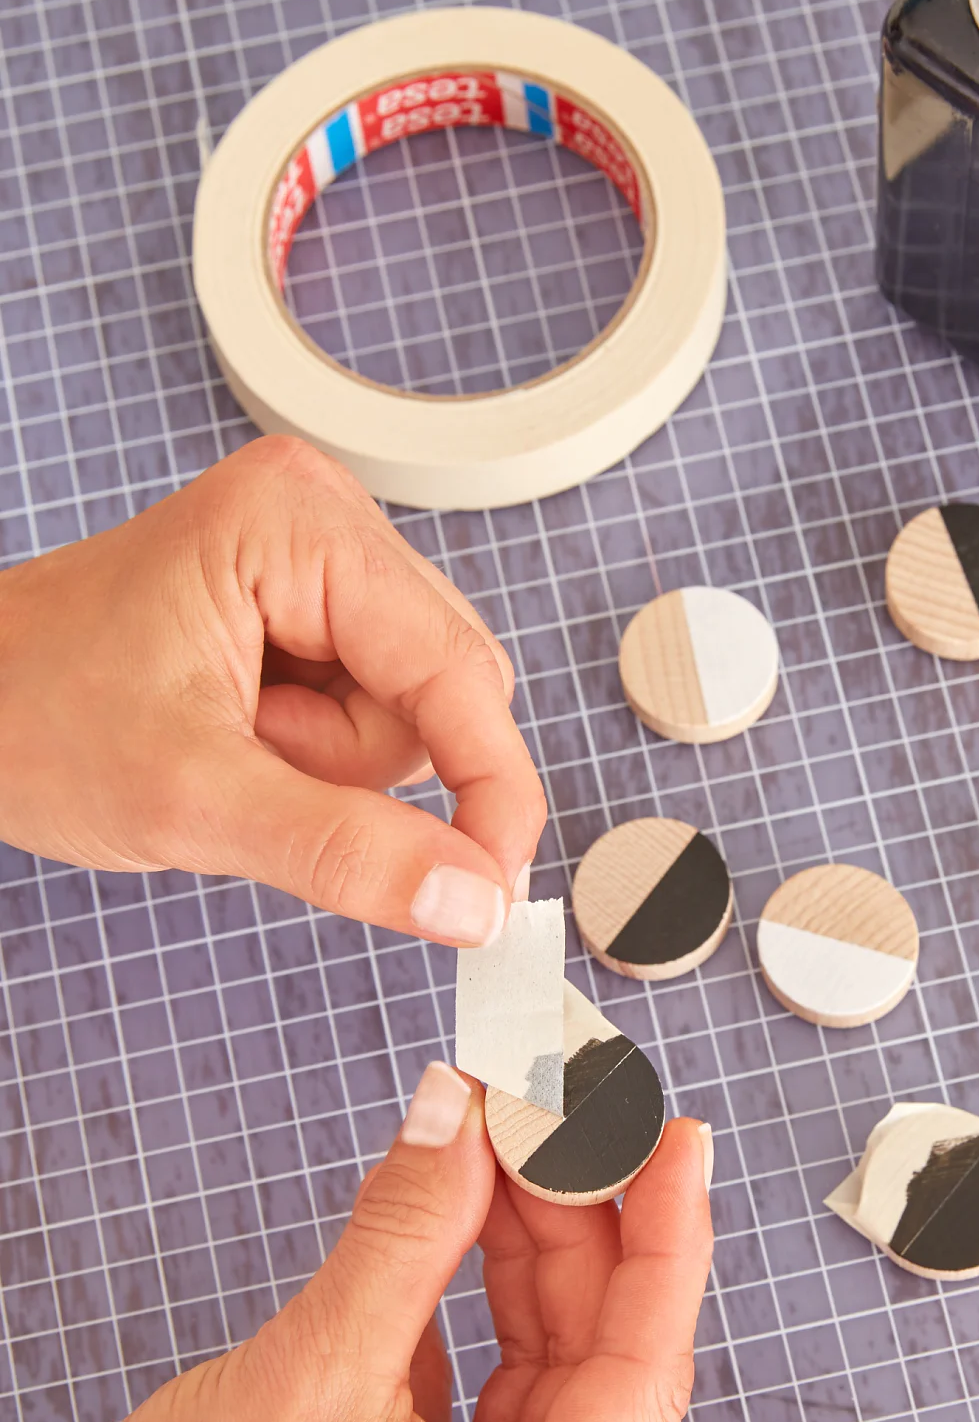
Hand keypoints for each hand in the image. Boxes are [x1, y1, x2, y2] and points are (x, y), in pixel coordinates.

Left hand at [0, 436, 546, 944]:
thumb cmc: (33, 713)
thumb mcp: (192, 799)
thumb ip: (345, 851)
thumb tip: (470, 901)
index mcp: (298, 521)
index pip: (458, 669)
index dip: (489, 790)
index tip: (490, 892)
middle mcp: (324, 520)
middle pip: (446, 691)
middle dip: (363, 770)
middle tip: (258, 775)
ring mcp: (321, 562)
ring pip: (415, 715)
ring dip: (336, 771)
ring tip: (233, 751)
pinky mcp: (313, 607)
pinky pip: (377, 713)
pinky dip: (321, 758)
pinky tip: (246, 740)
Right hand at [0, 1066, 713, 1421]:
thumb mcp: (311, 1371)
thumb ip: (407, 1229)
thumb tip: (462, 1111)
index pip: (639, 1371)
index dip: (666, 1237)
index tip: (677, 1136)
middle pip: (600, 1351)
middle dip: (580, 1215)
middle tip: (561, 1103)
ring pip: (554, 1353)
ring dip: (532, 1238)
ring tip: (510, 1134)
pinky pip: (503, 1374)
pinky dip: (489, 1286)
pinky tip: (476, 1205)